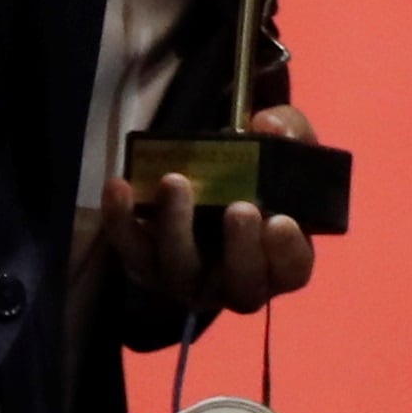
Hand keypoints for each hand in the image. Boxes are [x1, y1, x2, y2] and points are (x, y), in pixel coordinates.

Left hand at [101, 104, 320, 316]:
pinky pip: (131, 251)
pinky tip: (119, 185)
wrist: (218, 178)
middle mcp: (237, 282)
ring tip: (175, 181)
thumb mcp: (288, 143)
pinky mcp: (148, 266)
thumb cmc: (262, 171)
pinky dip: (121, 221)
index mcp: (281, 260)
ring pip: (180, 272)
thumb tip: (268, 126)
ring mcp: (190, 280)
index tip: (281, 220)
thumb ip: (288, 129)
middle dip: (239, 250)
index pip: (292, 270)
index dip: (286, 252)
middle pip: (240, 286)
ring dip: (176, 229)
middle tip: (239, 208)